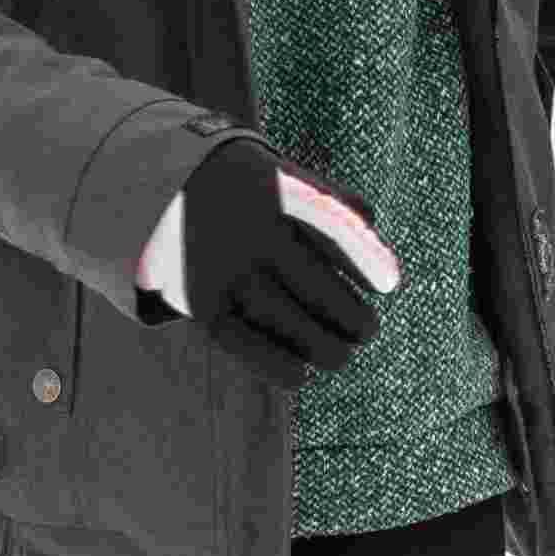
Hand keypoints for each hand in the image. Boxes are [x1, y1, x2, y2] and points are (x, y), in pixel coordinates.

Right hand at [168, 135, 391, 378]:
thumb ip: (336, 204)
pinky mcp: (197, 299)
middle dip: (349, 316)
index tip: (389, 287)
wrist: (165, 186)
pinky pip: (240, 340)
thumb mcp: (287, 178)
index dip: (364, 261)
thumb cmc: (251, 191)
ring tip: (340, 357)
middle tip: (366, 332)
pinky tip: (300, 377)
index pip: (332, 229)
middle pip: (313, 285)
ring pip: (282, 316)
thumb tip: (379, 256)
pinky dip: (274, 365)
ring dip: (320, 345)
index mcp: (277, 193)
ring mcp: (220, 265)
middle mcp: (248, 229)